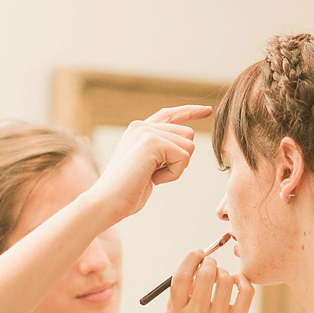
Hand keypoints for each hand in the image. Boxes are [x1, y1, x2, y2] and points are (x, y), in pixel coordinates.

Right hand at [93, 106, 210, 224]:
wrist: (106, 202)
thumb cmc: (126, 192)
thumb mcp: (147, 166)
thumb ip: (162, 152)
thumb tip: (186, 147)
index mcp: (139, 130)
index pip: (170, 114)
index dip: (190, 112)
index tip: (207, 110)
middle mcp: (142, 126)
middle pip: (188, 135)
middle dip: (180, 159)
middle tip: (154, 174)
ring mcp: (146, 132)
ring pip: (188, 146)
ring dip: (176, 168)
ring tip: (151, 176)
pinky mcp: (152, 142)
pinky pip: (183, 158)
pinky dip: (173, 174)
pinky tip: (152, 179)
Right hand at [167, 250, 253, 312]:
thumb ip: (184, 293)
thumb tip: (199, 262)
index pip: (181, 276)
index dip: (191, 258)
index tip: (198, 254)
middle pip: (205, 274)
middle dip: (211, 262)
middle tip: (212, 264)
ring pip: (226, 280)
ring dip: (226, 273)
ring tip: (225, 279)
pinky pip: (245, 292)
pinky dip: (243, 281)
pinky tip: (238, 284)